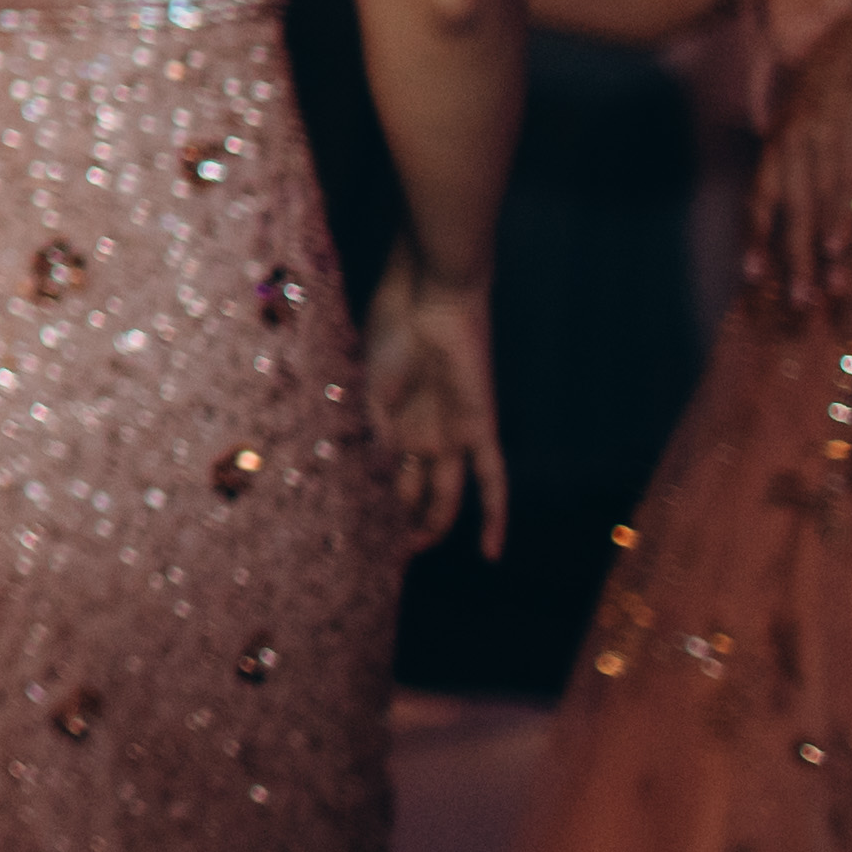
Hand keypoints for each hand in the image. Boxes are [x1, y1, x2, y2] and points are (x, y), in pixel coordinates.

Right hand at [365, 265, 507, 558]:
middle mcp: (423, 433)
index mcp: (392, 423)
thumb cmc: (391, 334)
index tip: (357, 532)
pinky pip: (493, 481)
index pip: (385, 476)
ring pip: (446, 495)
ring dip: (433, 524)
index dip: (372, 503)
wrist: (429, 299)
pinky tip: (492, 553)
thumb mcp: (370, 392)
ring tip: (415, 549)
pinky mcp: (480, 428)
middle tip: (385, 551)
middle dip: (401, 521)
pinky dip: (494, 517)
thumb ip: (375, 438)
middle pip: (414, 491)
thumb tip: (371, 484)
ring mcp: (452, 433)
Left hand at [758, 0, 851, 307]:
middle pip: (783, 214)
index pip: (761, 201)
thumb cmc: (837, 83)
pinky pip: (840, 189)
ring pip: (810, 210)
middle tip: (791, 302)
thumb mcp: (811, 118)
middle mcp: (789, 147)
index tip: (753, 277)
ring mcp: (817, 144)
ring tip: (819, 292)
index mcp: (779, 145)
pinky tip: (835, 250)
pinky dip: (836, 220)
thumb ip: (801, 151)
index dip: (757, 239)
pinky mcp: (847, 141)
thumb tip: (799, 181)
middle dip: (786, 260)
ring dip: (812, 253)